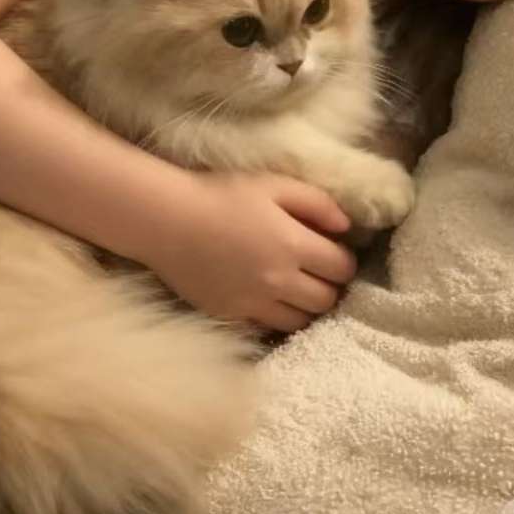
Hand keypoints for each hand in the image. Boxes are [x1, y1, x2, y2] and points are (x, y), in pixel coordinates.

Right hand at [146, 171, 357, 332]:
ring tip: (297, 286)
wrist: (167, 220)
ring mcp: (254, 303)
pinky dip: (278, 317)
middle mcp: (279, 281)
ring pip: (302, 320)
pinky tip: (270, 297)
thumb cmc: (221, 195)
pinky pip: (269, 328)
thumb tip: (346, 226)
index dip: (344, 259)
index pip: (342, 268)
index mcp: (293, 245)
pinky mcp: (232, 316)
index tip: (334, 250)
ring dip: (307, 305)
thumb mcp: (273, 185)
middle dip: (331, 285)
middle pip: (327, 299)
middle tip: (318, 270)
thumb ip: (317, 203)